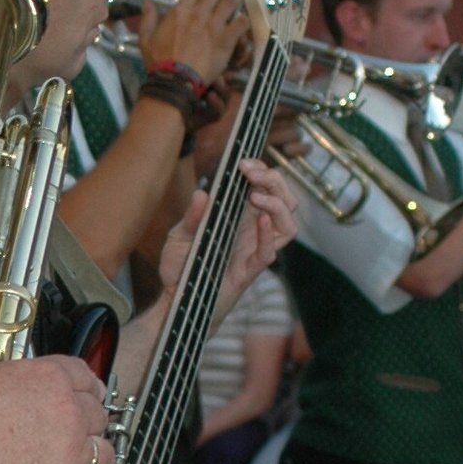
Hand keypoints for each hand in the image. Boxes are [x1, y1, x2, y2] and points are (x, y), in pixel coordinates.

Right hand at [0, 355, 107, 463]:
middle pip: (99, 419)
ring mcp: (69, 451)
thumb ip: (18, 394)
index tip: (83, 403)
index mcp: (51, 378)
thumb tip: (14, 406)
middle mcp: (69, 411)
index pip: (87, 380)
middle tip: (65, 443)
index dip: (86, 395)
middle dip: (85, 431)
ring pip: (101, 459)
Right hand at [141, 0, 248, 85]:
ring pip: (230, 1)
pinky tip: (246, 17)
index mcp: (180, 11)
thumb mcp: (146, 39)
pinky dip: (245, 18)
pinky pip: (240, 23)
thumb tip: (147, 4)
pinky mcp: (225, 39)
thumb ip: (148, 19)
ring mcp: (213, 25)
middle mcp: (198, 13)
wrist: (175, 80)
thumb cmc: (159, 62)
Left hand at [153, 159, 295, 319]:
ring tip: (256, 196)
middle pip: (284, 200)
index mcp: (239, 217)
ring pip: (287, 225)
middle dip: (274, 181)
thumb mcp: (179, 236)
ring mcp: (253, 250)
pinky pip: (268, 253)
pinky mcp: (249, 271)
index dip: (263, 171)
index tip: (246, 163)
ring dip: (277, 205)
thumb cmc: (181, 267)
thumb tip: (202, 192)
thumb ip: (192, 217)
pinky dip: (269, 235)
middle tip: (252, 173)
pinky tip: (262, 220)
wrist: (175, 300)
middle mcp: (252, 231)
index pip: (265, 188)